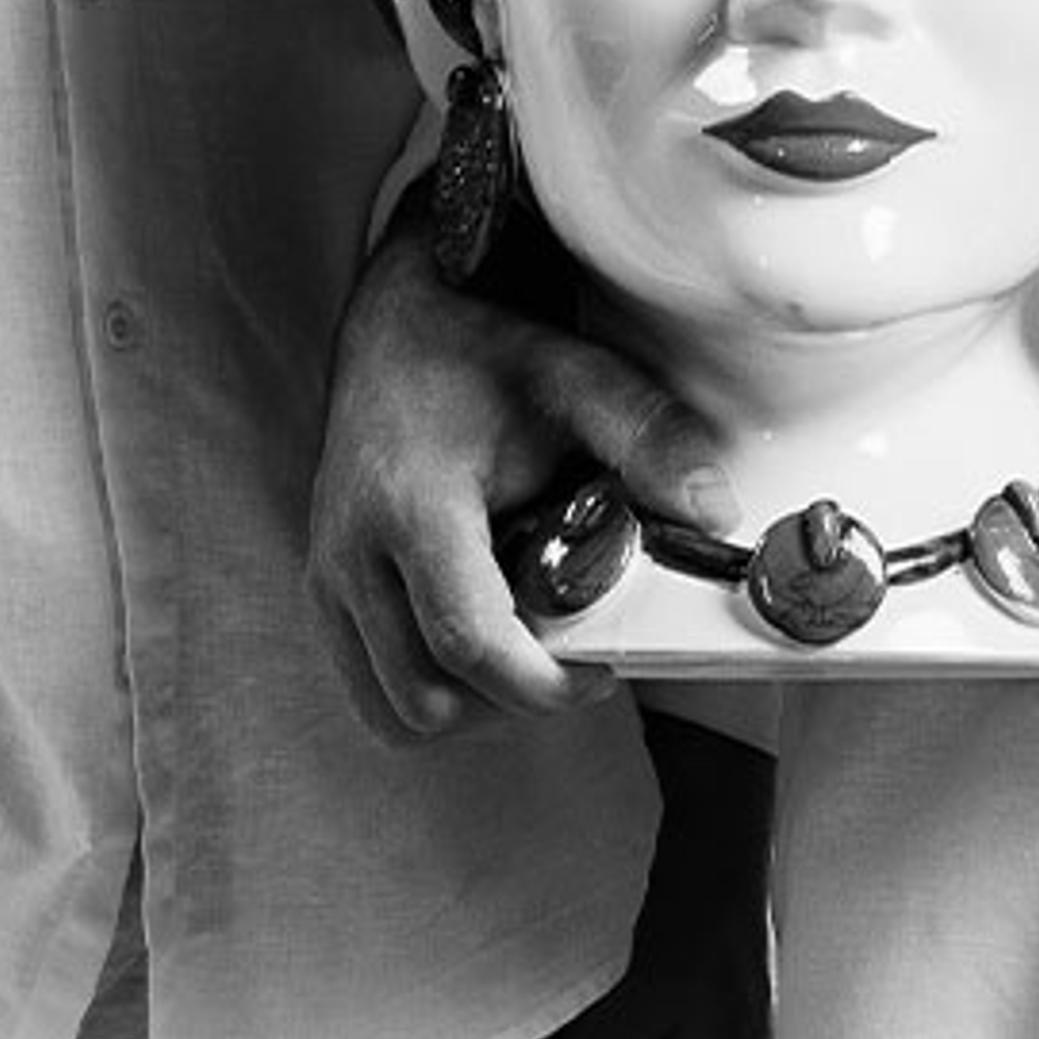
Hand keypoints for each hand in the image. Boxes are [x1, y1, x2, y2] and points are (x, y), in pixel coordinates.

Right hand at [310, 212, 730, 734]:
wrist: (393, 327)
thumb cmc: (475, 352)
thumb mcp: (571, 376)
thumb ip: (646, 434)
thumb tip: (713, 509)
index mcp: (410, 508)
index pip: (469, 643)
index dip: (544, 684)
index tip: (599, 671)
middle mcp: (352, 555)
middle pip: (428, 699)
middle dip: (509, 703)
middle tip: (568, 664)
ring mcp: (329, 579)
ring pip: (392, 710)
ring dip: (466, 706)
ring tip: (522, 654)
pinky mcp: (325, 592)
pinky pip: (371, 688)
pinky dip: (430, 689)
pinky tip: (479, 640)